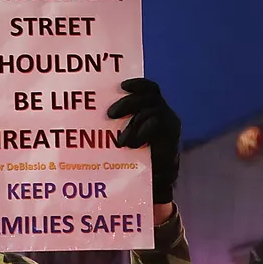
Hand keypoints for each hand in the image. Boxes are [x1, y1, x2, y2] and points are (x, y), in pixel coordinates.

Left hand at [107, 79, 181, 204]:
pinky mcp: (172, 131)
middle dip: (127, 103)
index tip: (121, 85)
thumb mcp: (122, 136)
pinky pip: (157, 123)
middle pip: (147, 97)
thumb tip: (90, 116)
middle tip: (110, 114)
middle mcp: (161, 110)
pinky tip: (133, 144)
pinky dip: (142, 132)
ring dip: (132, 124)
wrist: (154, 179)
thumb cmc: (132, 157)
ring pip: (150, 111)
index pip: (147, 89)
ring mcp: (169, 119)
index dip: (137, 84)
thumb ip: (116, 124)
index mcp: (150, 107)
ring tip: (120, 142)